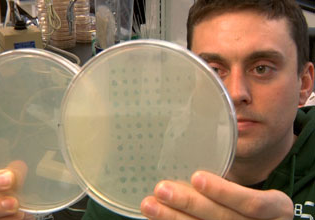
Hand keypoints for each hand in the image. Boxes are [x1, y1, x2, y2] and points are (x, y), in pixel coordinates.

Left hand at [141, 171, 293, 219]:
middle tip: (162, 189)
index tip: (196, 177)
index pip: (252, 203)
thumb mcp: (256, 190)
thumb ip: (233, 181)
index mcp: (276, 209)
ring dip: (174, 218)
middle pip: (223, 218)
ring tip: (151, 205)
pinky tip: (159, 219)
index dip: (224, 191)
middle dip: (189, 203)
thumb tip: (192, 150)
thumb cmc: (256, 203)